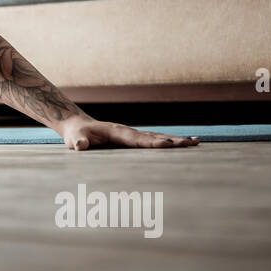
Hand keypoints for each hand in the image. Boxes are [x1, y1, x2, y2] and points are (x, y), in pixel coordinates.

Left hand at [59, 115, 198, 150]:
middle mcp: (127, 131)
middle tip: (192, 143)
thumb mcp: (73, 139)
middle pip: (153, 136)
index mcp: (115, 132)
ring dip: (176, 140)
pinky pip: (154, 140)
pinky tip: (185, 144)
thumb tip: (81, 145)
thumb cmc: (76, 134)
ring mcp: (131, 134)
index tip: (168, 145)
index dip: (151, 143)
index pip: (136, 139)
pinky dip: (170, 142)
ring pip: (157, 136)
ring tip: (196, 142)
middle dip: (172, 141)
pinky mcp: (133, 138)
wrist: (77, 125)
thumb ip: (78, 142)